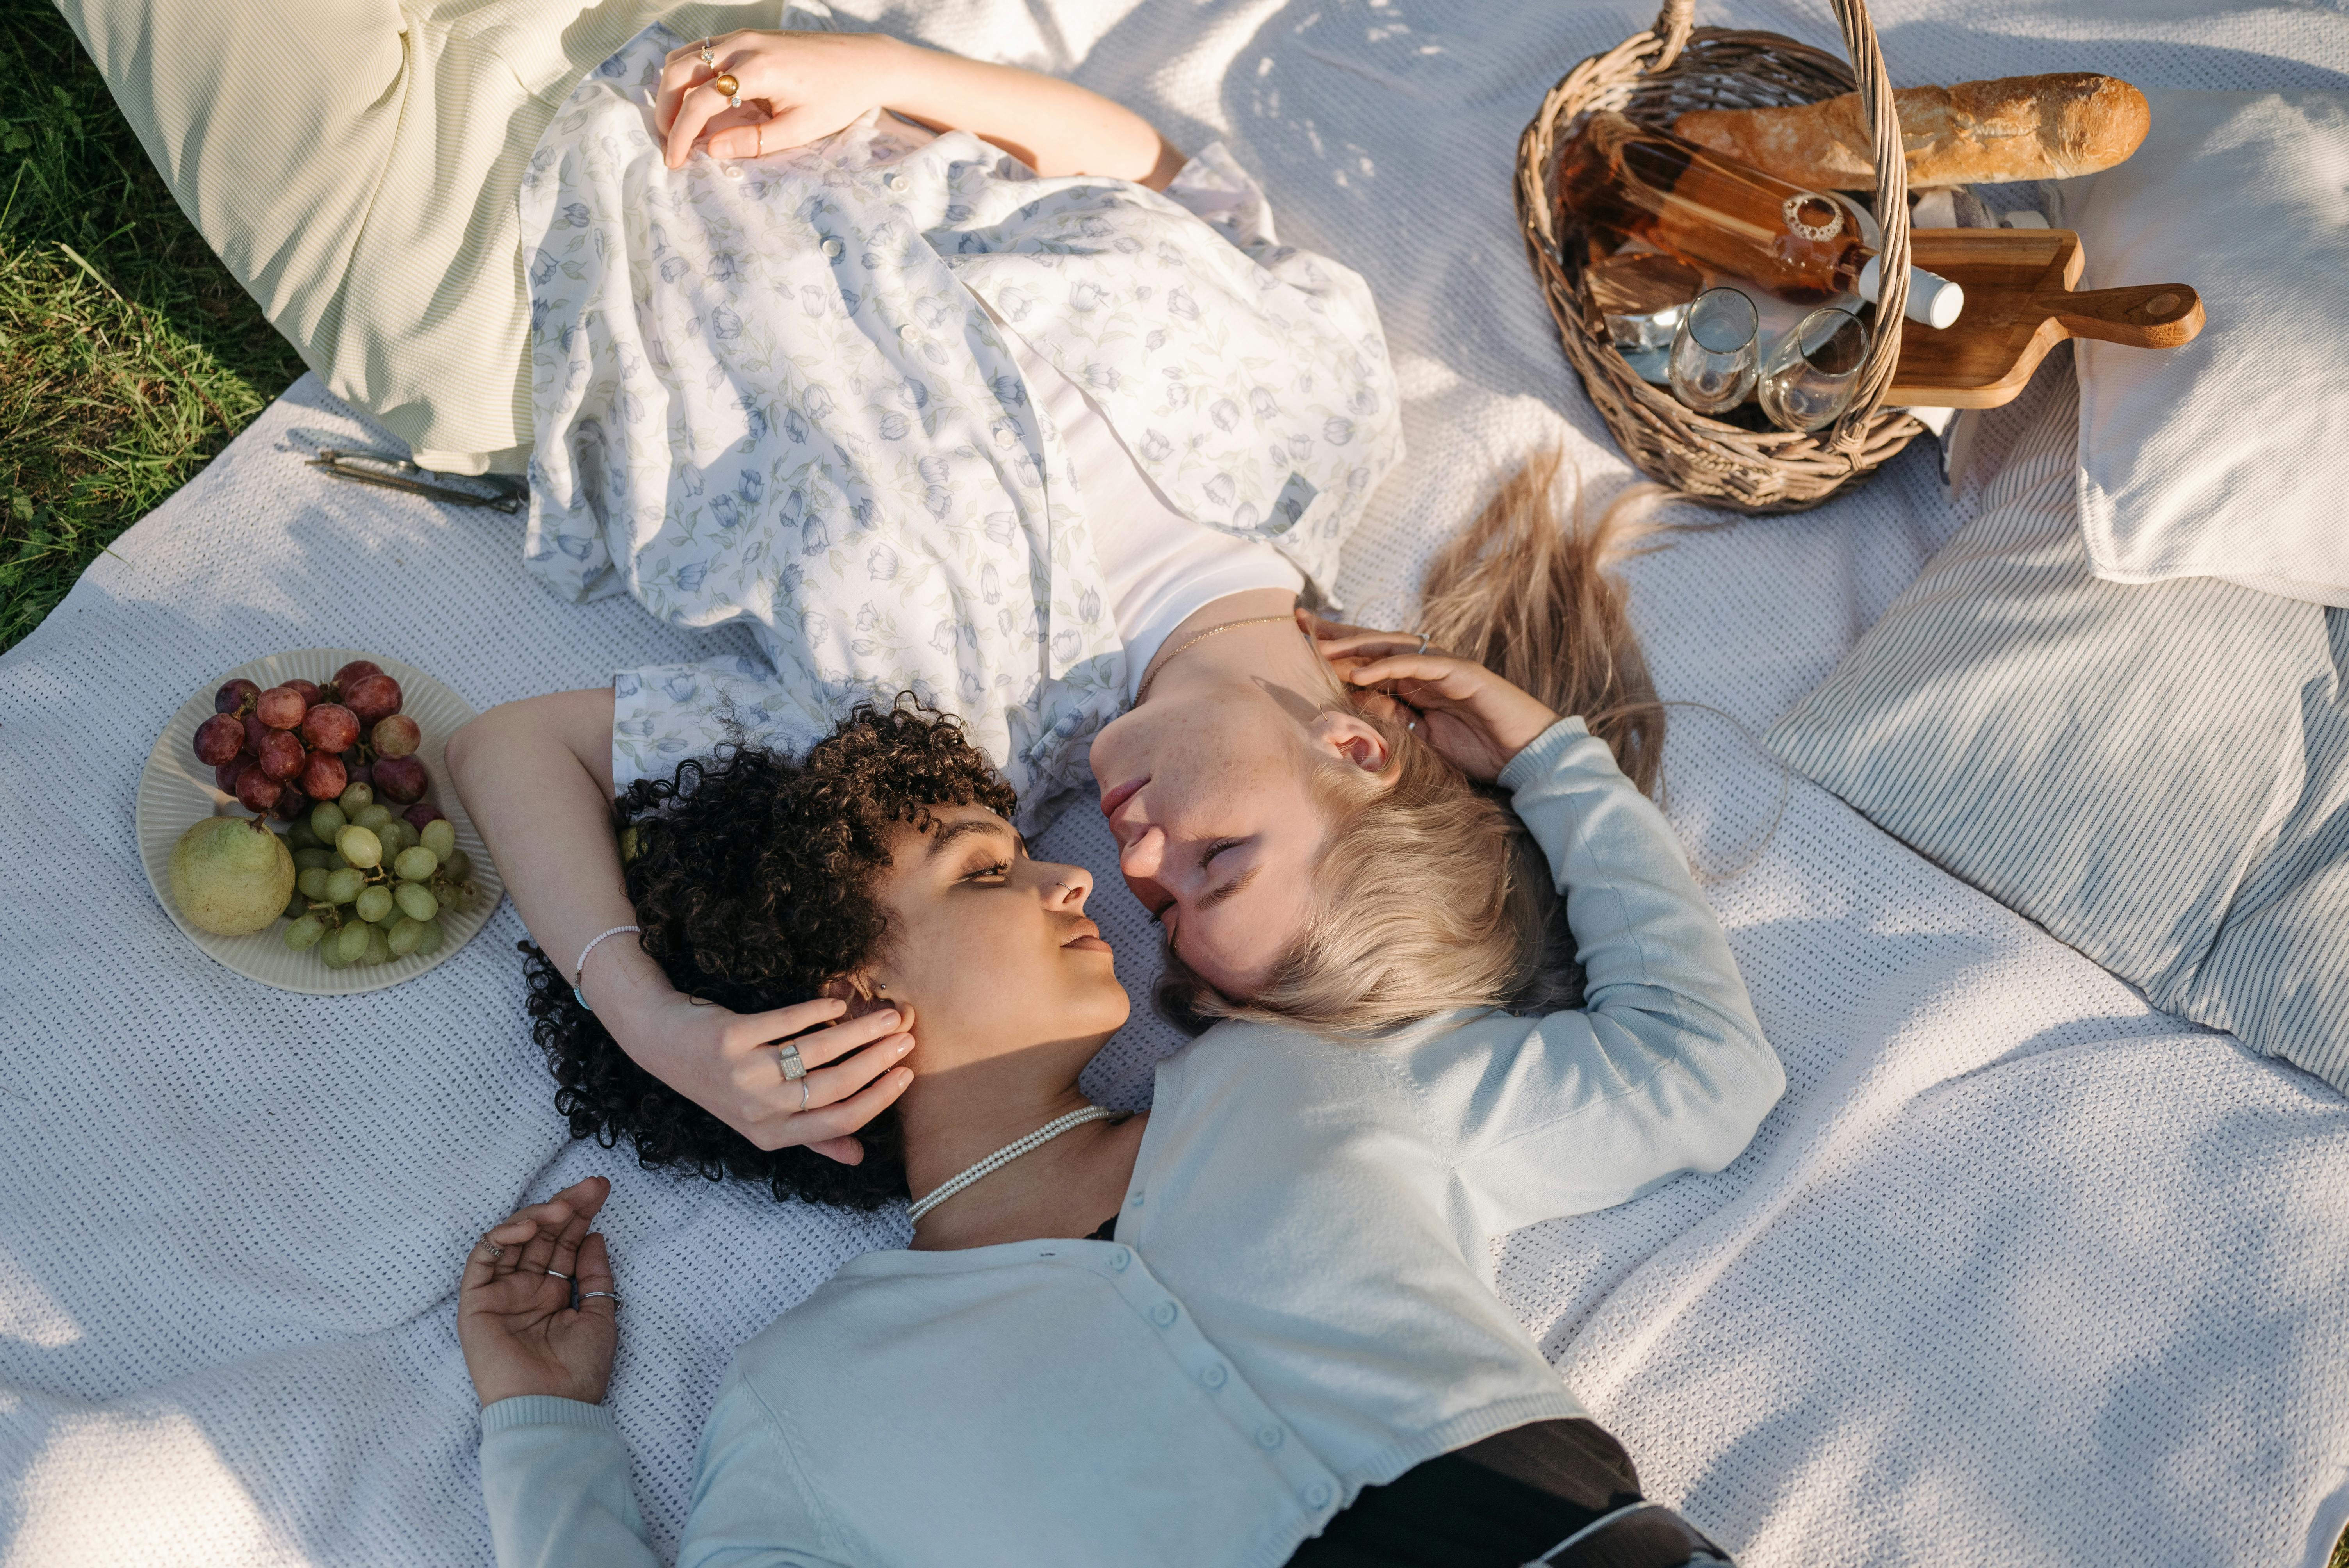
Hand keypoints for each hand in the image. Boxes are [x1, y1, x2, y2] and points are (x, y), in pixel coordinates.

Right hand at [459, 1177, 618, 1406]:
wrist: (552, 1407)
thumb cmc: (579, 1371)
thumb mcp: (599, 1314)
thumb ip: (594, 1274)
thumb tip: (595, 1235)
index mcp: (555, 1294)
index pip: (566, 1243)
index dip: (582, 1215)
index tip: (602, 1190)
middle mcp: (527, 1290)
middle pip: (542, 1235)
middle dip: (566, 1206)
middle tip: (591, 1187)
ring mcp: (501, 1294)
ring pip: (513, 1239)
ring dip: (538, 1216)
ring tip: (564, 1207)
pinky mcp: (476, 1303)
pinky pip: (483, 1259)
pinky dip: (503, 1236)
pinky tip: (529, 1226)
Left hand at [605, 990, 917, 1159]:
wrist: (660, 1043)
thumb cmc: (718, 1082)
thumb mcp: (761, 1119)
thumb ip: (811, 1136)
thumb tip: (858, 1156)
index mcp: (771, 1134)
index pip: (840, 1121)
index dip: (879, 1098)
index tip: (906, 1074)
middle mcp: (758, 1108)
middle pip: (836, 1086)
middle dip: (879, 1061)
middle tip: (906, 1038)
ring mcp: (744, 1073)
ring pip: (819, 1052)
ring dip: (861, 1032)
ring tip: (888, 1016)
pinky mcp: (732, 1037)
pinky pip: (787, 1022)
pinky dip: (818, 1011)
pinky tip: (838, 1005)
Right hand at [656, 31, 900, 167]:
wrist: (863, 63)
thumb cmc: (838, 97)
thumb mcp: (800, 129)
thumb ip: (753, 140)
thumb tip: (711, 150)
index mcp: (759, 69)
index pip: (701, 100)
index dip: (681, 133)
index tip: (673, 161)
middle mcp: (744, 45)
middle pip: (680, 71)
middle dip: (666, 109)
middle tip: (667, 142)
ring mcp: (743, 36)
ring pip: (685, 56)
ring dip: (671, 90)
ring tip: (675, 124)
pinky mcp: (746, 36)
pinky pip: (701, 50)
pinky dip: (687, 74)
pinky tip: (692, 101)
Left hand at [1299, 609, 1560, 782]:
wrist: (1527, 756)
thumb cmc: (1480, 749)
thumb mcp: (1421, 737)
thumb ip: (1391, 717)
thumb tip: (1354, 701)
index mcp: (1415, 683)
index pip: (1368, 660)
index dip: (1335, 650)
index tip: (1301, 642)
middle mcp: (1426, 668)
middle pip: (1373, 645)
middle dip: (1336, 634)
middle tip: (1298, 622)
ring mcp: (1444, 666)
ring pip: (1391, 648)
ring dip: (1354, 647)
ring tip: (1319, 647)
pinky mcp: (1461, 672)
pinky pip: (1418, 665)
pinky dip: (1388, 667)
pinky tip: (1360, 674)